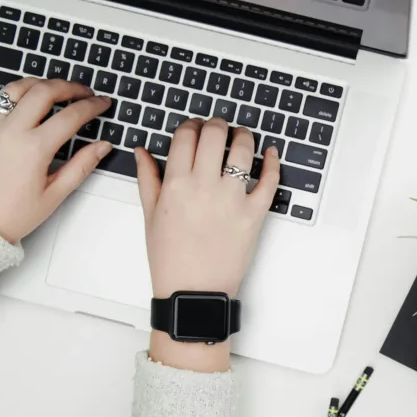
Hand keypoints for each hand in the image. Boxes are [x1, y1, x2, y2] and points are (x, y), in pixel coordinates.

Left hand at [0, 78, 113, 242]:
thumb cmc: (9, 214)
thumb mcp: (53, 195)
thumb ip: (81, 166)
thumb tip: (102, 147)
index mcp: (33, 149)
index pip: (70, 116)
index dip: (91, 106)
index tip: (101, 103)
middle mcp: (10, 130)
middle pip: (44, 91)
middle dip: (69, 87)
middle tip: (83, 91)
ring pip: (18, 88)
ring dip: (41, 84)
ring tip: (55, 89)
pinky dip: (17, 96)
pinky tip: (28, 105)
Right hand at [136, 118, 280, 370]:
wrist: (193, 292)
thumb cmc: (171, 259)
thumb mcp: (150, 216)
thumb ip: (148, 179)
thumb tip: (143, 152)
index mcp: (176, 184)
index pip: (186, 136)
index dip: (191, 125)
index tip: (194, 128)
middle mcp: (204, 186)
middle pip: (214, 134)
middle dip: (217, 124)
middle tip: (219, 127)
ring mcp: (232, 199)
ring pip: (243, 150)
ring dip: (244, 136)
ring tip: (242, 136)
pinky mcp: (254, 214)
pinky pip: (269, 181)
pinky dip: (273, 163)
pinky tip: (270, 154)